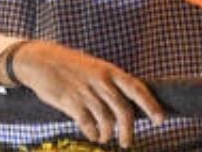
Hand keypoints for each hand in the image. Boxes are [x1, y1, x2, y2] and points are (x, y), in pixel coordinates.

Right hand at [2, 40, 164, 147]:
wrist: (40, 60)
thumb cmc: (70, 66)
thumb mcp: (94, 68)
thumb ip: (110, 84)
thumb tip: (128, 106)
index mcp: (109, 70)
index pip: (136, 88)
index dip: (150, 105)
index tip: (160, 120)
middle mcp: (100, 81)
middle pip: (123, 110)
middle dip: (128, 130)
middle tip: (126, 142)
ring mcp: (85, 91)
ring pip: (106, 120)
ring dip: (107, 133)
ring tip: (104, 137)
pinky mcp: (70, 101)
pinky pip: (88, 124)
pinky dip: (92, 133)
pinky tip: (92, 135)